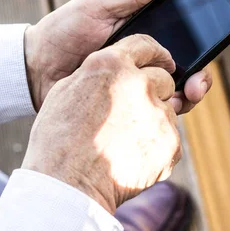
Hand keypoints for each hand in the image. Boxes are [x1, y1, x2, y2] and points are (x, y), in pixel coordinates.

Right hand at [21, 35, 180, 213]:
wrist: (67, 185)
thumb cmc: (58, 139)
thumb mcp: (67, 90)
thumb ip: (98, 73)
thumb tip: (116, 71)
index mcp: (111, 63)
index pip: (146, 45)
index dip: (153, 54)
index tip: (160, 62)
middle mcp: (140, 83)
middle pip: (163, 79)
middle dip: (153, 92)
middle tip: (130, 114)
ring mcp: (158, 113)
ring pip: (167, 110)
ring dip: (153, 122)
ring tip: (124, 142)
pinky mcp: (170, 142)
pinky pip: (171, 139)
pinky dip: (157, 148)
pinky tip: (132, 158)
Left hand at [24, 0, 211, 112]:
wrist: (32, 67)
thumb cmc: (64, 30)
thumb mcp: (100, 6)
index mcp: (143, 39)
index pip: (183, 46)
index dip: (200, 52)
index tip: (207, 54)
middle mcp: (142, 65)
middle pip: (184, 75)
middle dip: (198, 81)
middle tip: (196, 86)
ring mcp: (131, 89)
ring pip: (170, 98)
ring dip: (184, 100)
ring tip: (180, 101)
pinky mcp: (120, 111)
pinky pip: (146, 116)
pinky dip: (158, 117)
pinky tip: (158, 115)